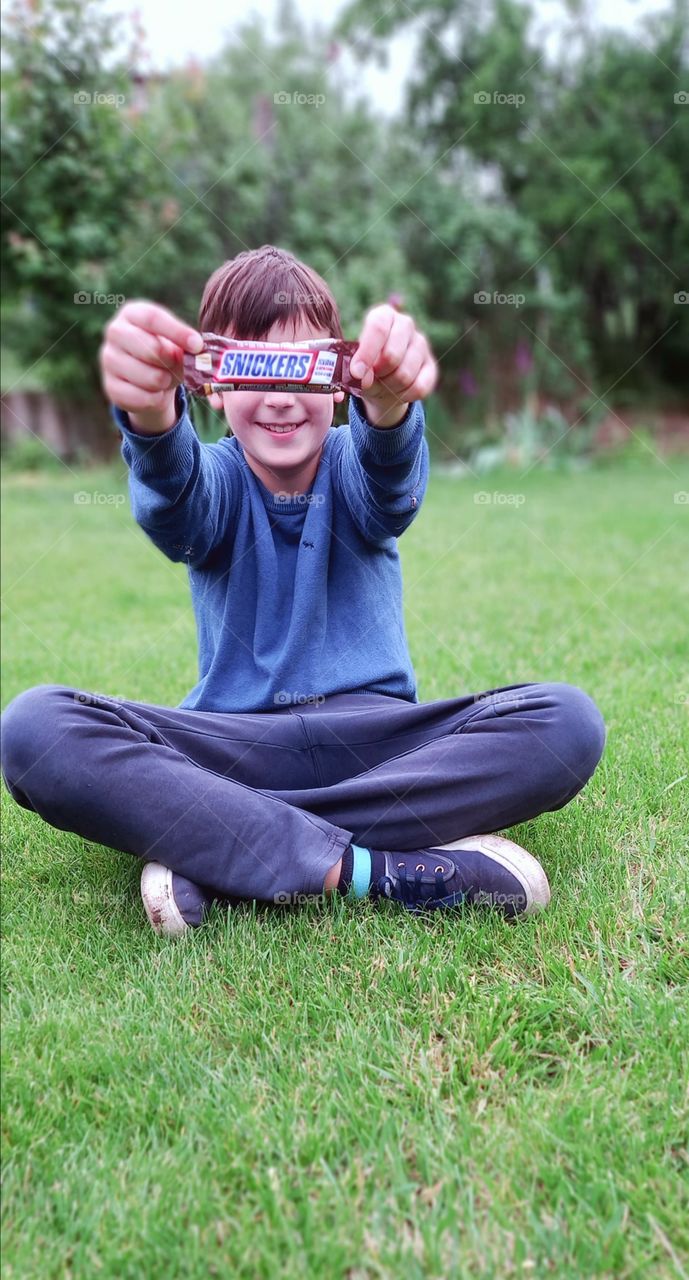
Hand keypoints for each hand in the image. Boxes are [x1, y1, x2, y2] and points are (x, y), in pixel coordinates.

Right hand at [99, 300, 202, 433]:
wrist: (146, 379)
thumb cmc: (165, 353)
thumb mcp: (176, 343)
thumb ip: (185, 345)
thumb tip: (196, 351)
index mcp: (132, 313)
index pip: (153, 318)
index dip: (177, 332)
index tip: (197, 345)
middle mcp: (115, 332)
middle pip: (151, 349)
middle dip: (172, 362)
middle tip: (177, 366)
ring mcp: (108, 359)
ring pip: (150, 377)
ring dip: (165, 382)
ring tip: (164, 378)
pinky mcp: (110, 386)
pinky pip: (143, 398)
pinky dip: (156, 399)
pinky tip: (154, 392)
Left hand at [349, 304, 437, 426]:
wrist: (382, 382)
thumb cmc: (364, 367)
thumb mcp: (354, 366)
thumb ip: (356, 370)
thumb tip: (364, 379)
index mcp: (384, 315)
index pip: (378, 328)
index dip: (366, 353)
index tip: (356, 373)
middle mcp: (405, 324)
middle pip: (392, 355)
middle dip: (377, 375)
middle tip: (369, 380)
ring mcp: (421, 344)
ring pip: (405, 375)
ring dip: (389, 388)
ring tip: (382, 385)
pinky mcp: (431, 365)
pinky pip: (419, 387)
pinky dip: (403, 396)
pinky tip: (396, 392)